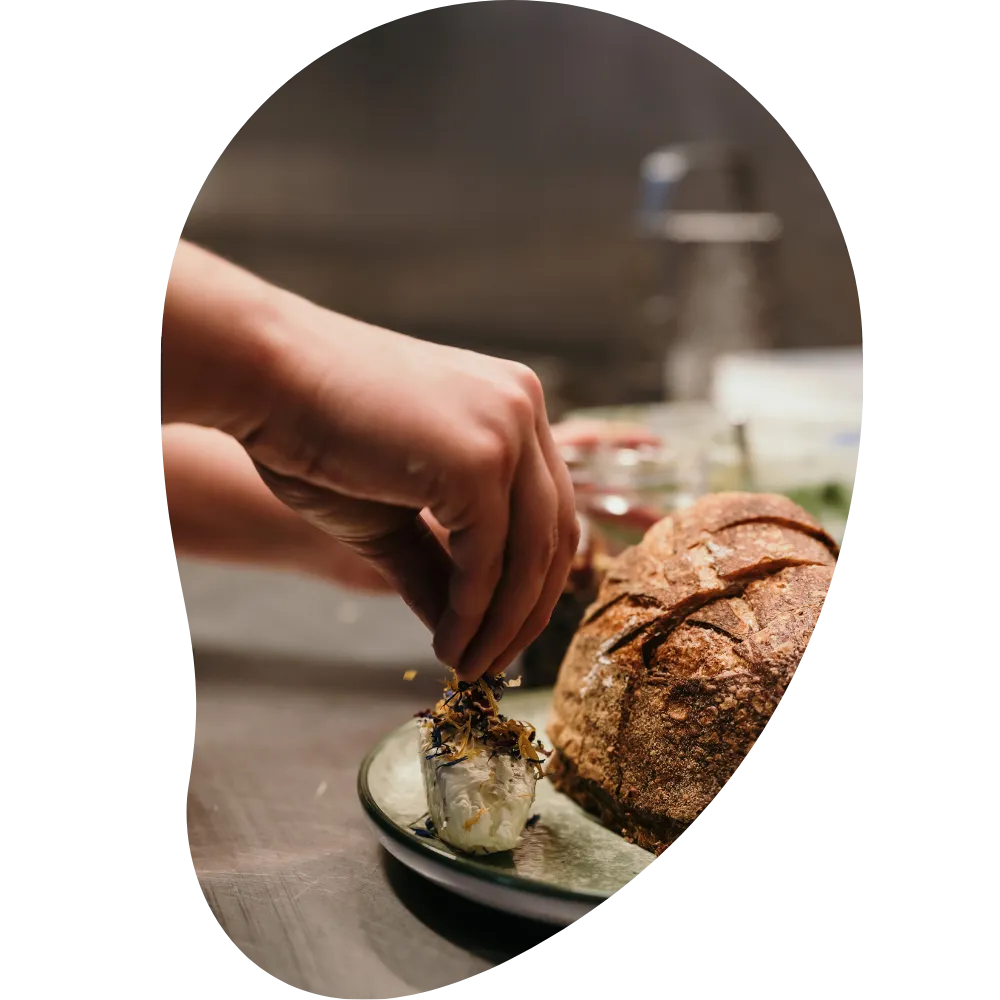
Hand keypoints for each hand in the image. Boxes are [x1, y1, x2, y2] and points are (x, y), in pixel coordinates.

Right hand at [233, 290, 578, 680]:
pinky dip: (474, 613)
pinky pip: (491, 558)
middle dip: (528, 613)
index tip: (502, 632)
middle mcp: (523, 406)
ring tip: (469, 666)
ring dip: (502, 625)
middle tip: (494, 665)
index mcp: (512, 404)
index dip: (533, 580)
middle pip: (556, 533)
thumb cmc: (314, 434)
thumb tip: (468, 632)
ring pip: (532, 553)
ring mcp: (508, 428)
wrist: (261, 377)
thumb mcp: (392, 514)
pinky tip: (450, 645)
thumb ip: (438, 567)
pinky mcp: (481, 460)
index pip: (549, 507)